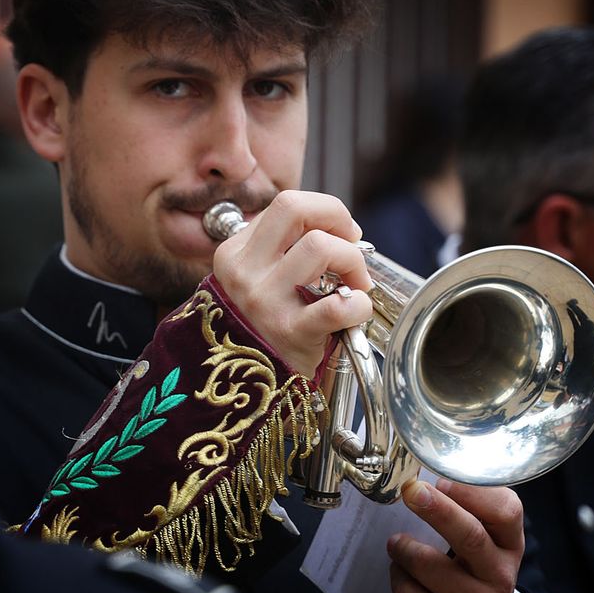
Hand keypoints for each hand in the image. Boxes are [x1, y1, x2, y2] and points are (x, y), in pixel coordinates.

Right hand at [210, 189, 372, 377]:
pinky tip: (356, 309)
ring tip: (355, 284)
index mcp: (234, 254)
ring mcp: (264, 301)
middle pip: (294, 208)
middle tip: (352, 241)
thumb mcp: (255, 280)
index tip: (341, 231)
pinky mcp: (290, 332)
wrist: (241, 387)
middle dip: (337, 217)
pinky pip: (337, 304)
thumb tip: (336, 226)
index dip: (324, 211)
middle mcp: (244, 272)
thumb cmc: (262, 328)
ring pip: (320, 246)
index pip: (285, 205)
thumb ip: (282, 250)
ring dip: (352, 261)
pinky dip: (359, 303)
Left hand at [387, 478, 522, 592]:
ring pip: (429, 565)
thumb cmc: (476, 582)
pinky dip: (397, 578)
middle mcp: (500, 577)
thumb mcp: (487, 551)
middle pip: (470, 536)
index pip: (507, 512)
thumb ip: (468, 517)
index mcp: (510, 547)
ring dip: (403, 549)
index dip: (474, 492)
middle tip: (411, 492)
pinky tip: (401, 577)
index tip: (442, 480)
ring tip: (396, 545)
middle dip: (437, 510)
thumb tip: (422, 480)